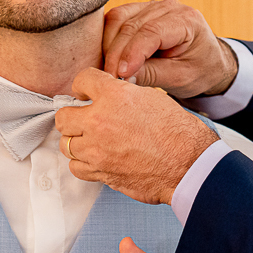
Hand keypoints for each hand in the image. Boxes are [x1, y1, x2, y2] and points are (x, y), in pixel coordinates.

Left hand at [57, 68, 218, 204]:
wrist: (188, 165)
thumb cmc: (178, 133)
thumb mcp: (153, 98)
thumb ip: (125, 94)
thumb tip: (112, 95)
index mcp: (114, 96)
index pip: (81, 80)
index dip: (82, 86)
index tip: (84, 93)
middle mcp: (99, 121)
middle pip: (63, 116)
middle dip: (73, 116)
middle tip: (85, 119)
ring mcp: (97, 150)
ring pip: (65, 144)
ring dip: (77, 141)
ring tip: (92, 141)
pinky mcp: (100, 172)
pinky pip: (76, 167)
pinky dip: (83, 163)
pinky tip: (96, 159)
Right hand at [102, 0, 238, 97]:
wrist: (207, 62)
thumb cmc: (200, 70)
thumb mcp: (181, 78)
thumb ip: (152, 75)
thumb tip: (121, 77)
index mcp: (187, 20)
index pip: (151, 32)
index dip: (132, 53)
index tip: (119, 74)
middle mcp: (169, 7)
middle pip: (131, 25)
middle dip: (116, 53)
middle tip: (109, 79)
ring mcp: (152, 6)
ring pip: (118, 19)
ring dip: (108, 45)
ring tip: (108, 70)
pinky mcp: (139, 11)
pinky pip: (115, 20)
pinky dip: (108, 39)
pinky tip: (108, 58)